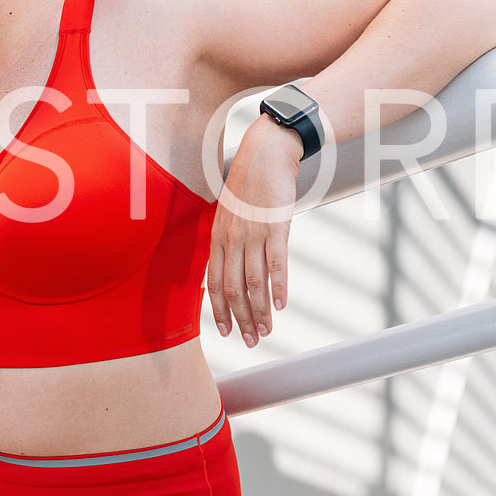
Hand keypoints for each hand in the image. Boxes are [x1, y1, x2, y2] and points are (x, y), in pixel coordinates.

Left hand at [207, 117, 302, 346]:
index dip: (218, 311)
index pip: (214, 284)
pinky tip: (281, 305)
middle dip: (240, 320)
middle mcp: (230, 239)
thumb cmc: (250, 185)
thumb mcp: (230, 215)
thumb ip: (230, 242)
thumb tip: (235, 269)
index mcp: (217, 238)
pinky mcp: (275, 227)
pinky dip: (278, 287)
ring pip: (253, 282)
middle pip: (232, 289)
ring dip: (260, 311)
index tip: (225, 332)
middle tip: (251, 342)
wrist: (266, 153)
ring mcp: (252, 234)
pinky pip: (275, 263)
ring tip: (267, 332)